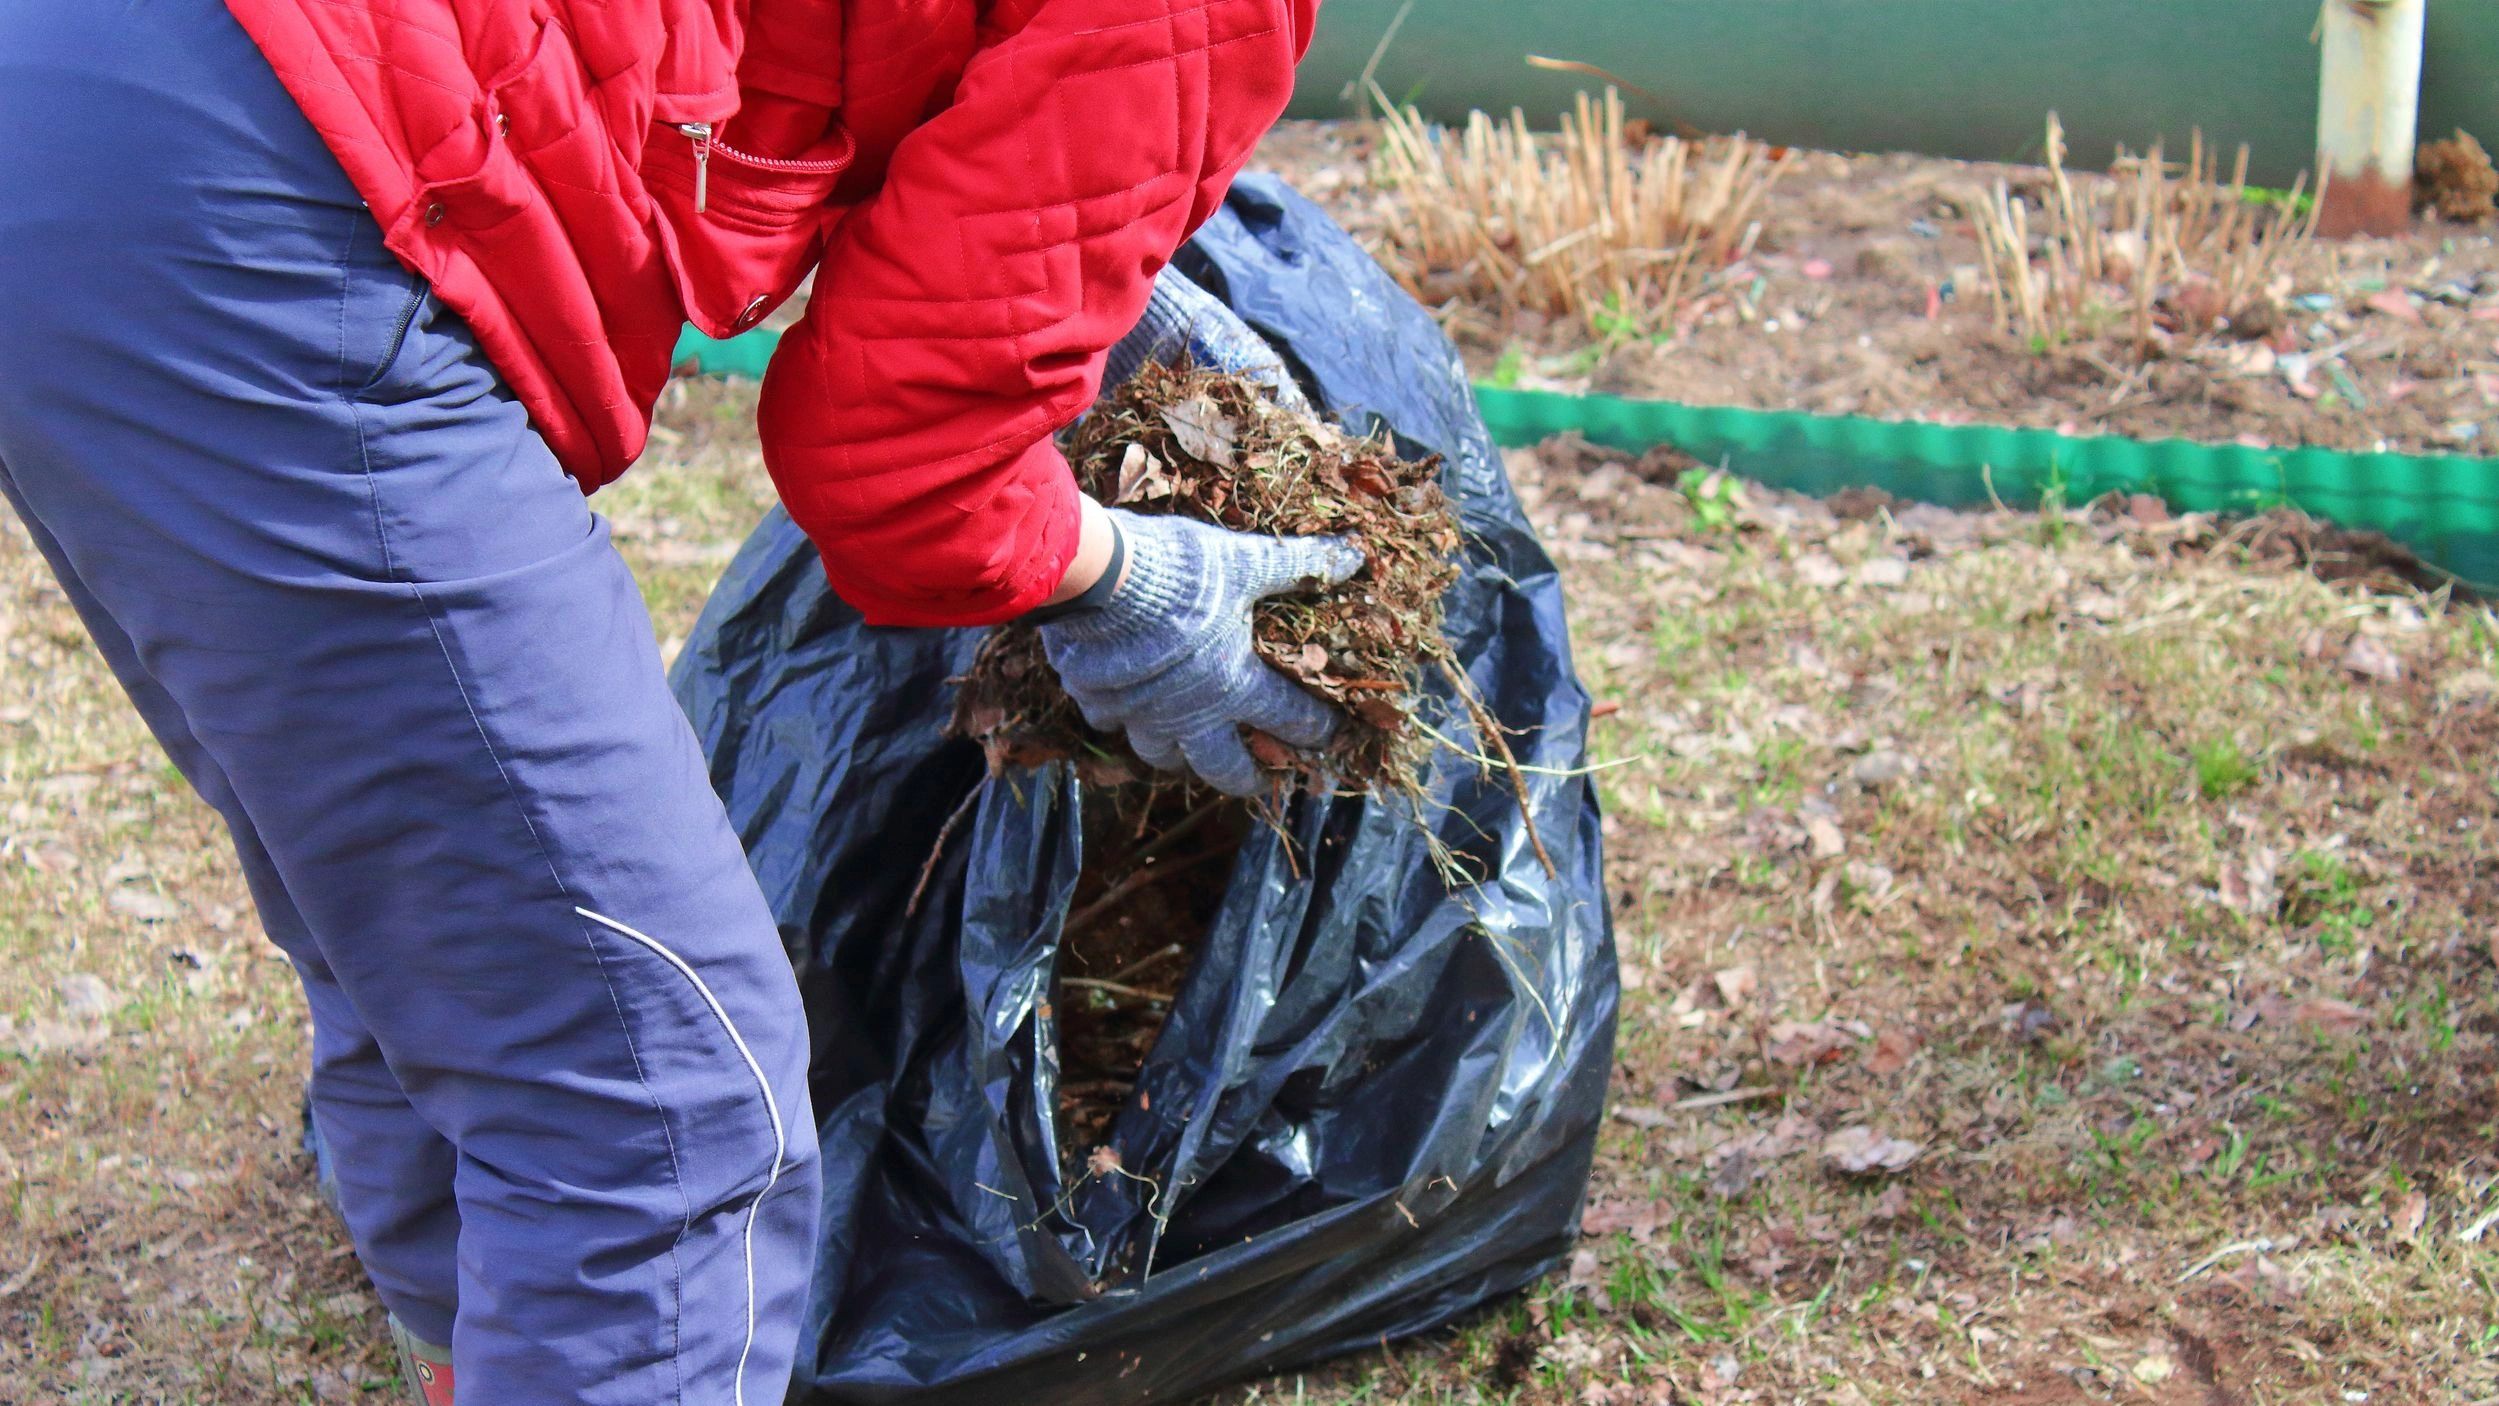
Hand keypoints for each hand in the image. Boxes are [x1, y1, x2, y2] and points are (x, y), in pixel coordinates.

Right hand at [1038, 509, 1363, 795]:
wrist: (1099, 580)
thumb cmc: (1183, 572)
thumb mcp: (1247, 561)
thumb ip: (1299, 564)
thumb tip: (1355, 552)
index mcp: (1235, 685)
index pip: (1288, 719)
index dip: (1314, 729)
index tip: (1328, 737)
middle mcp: (1190, 716)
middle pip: (1222, 769)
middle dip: (1244, 779)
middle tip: (1256, 780)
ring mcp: (1141, 717)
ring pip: (1163, 757)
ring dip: (1180, 757)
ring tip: (1187, 752)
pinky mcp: (1098, 704)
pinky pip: (1112, 725)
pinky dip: (1122, 720)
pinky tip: (1123, 707)